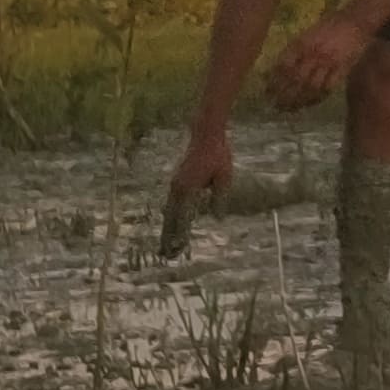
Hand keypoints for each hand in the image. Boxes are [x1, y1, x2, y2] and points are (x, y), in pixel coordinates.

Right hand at [162, 126, 232, 256]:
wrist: (206, 134)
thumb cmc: (218, 154)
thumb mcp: (224, 177)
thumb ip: (219, 198)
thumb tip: (217, 219)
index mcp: (188, 188)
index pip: (182, 217)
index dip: (180, 235)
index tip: (177, 250)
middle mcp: (177, 188)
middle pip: (171, 218)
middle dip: (168, 237)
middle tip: (166, 255)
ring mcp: (175, 184)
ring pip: (169, 211)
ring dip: (167, 228)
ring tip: (165, 245)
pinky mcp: (177, 180)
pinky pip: (171, 203)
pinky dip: (170, 217)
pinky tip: (170, 225)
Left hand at [266, 15, 374, 111]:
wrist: (355, 20)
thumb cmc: (329, 25)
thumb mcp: (307, 33)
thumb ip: (295, 50)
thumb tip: (278, 69)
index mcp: (302, 43)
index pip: (284, 66)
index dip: (275, 81)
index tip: (268, 93)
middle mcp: (313, 54)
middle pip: (296, 79)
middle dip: (285, 95)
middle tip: (277, 107)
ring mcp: (329, 62)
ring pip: (311, 86)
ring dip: (300, 100)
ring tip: (291, 109)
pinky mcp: (343, 68)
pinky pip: (328, 87)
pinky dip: (318, 97)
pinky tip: (311, 103)